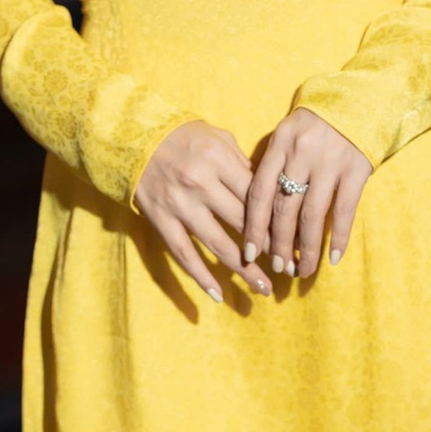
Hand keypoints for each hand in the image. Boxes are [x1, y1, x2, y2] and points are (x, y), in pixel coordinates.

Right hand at [133, 119, 273, 302]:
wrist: (136, 136)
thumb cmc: (185, 137)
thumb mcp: (218, 138)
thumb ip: (242, 164)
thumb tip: (269, 193)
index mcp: (219, 159)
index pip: (256, 195)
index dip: (277, 220)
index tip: (294, 239)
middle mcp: (201, 182)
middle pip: (242, 222)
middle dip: (268, 248)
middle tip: (288, 268)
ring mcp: (180, 203)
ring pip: (217, 244)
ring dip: (243, 269)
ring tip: (263, 288)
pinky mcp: (161, 219)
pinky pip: (183, 253)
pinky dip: (201, 276)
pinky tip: (218, 294)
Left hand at [243, 108, 372, 278]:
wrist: (359, 100)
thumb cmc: (316, 122)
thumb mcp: (288, 132)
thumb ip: (273, 163)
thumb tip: (256, 210)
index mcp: (281, 142)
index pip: (260, 191)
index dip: (253, 226)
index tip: (248, 253)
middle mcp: (303, 152)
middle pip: (285, 207)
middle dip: (278, 244)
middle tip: (278, 268)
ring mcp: (331, 161)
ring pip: (312, 215)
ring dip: (306, 248)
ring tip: (301, 270)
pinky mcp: (357, 169)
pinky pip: (344, 210)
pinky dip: (339, 237)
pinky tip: (334, 258)